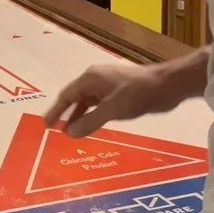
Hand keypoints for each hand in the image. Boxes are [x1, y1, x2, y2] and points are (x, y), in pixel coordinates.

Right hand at [44, 63, 168, 136]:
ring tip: (71, 132)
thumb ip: (90, 122)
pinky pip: (99, 105)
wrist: (167, 85)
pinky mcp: (119, 93)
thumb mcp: (112, 109)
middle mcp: (96, 80)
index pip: (67, 96)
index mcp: (90, 78)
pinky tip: (91, 125)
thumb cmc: (138, 94)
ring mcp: (108, 86)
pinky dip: (92, 115)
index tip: (46, 125)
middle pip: (75, 98)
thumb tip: (69, 133)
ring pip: (88, 102)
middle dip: (65, 114)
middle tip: (55, 130)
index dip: (56, 111)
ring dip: (79, 116)